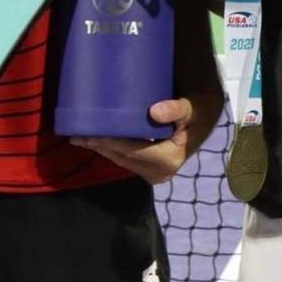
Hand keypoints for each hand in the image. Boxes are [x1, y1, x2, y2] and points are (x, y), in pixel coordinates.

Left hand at [71, 90, 221, 184]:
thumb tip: (155, 112)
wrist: (205, 119)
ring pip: (122, 161)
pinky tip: (98, 141)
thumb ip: (176, 109)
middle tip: (76, 135)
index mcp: (168, 160)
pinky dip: (111, 150)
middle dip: (100, 147)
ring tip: (80, 137)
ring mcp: (156, 173)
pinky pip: (127, 160)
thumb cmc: (198, 110)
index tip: (90, 133)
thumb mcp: (191, 107)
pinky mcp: (151, 169)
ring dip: (102, 150)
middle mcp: (161, 172)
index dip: (110, 143)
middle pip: (123, 158)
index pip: (131, 152)